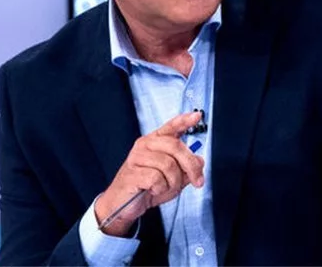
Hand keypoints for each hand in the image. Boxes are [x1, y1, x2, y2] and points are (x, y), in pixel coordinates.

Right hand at [94, 112, 204, 235]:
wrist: (122, 206)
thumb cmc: (146, 189)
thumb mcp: (173, 179)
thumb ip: (186, 168)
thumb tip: (199, 160)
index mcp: (155, 142)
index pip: (171, 127)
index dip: (184, 121)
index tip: (196, 116)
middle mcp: (145, 145)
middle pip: (175, 146)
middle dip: (191, 165)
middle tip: (198, 181)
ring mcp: (137, 157)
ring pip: (168, 165)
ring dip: (173, 182)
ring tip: (165, 188)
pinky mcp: (133, 172)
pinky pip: (157, 178)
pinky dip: (160, 189)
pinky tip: (153, 190)